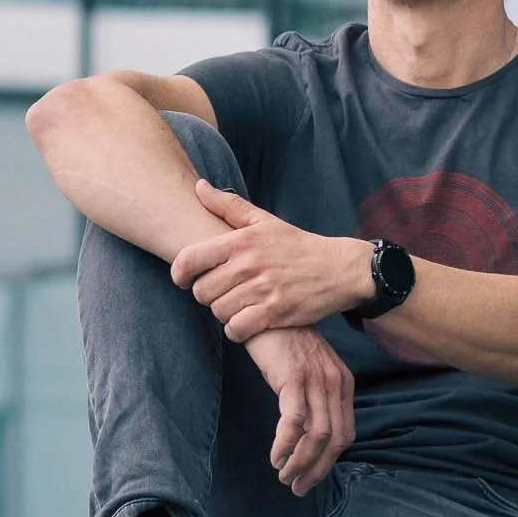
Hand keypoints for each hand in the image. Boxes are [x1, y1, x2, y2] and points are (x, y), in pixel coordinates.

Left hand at [171, 181, 366, 342]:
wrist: (339, 269)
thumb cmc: (296, 245)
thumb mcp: (264, 221)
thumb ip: (228, 206)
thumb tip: (199, 186)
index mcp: (241, 240)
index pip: (189, 259)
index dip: (179, 274)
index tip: (184, 280)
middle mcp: (249, 264)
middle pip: (201, 291)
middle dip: (207, 295)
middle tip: (222, 292)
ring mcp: (262, 290)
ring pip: (218, 312)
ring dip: (224, 312)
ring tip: (237, 304)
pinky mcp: (275, 313)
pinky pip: (237, 329)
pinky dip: (237, 330)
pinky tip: (245, 322)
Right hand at [244, 325, 354, 494]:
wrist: (265, 311)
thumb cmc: (282, 341)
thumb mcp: (307, 369)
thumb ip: (314, 395)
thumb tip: (306, 433)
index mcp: (343, 384)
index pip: (344, 434)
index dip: (328, 462)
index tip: (309, 476)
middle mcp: (335, 384)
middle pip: (334, 441)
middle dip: (316, 469)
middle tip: (296, 486)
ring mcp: (316, 380)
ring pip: (316, 436)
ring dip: (300, 462)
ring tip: (284, 476)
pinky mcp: (293, 378)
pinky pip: (295, 421)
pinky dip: (286, 444)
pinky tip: (275, 456)